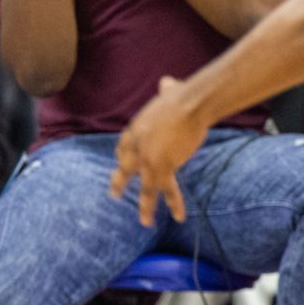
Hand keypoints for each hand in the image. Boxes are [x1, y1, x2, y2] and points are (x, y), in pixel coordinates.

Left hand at [110, 76, 209, 224]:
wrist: (189, 106)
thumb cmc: (183, 96)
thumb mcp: (170, 91)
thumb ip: (167, 89)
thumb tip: (168, 82)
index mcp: (136, 128)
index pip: (124, 145)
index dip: (124, 155)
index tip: (123, 161)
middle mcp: (137, 146)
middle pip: (126, 167)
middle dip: (119, 181)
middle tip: (114, 193)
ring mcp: (147, 159)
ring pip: (144, 187)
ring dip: (145, 206)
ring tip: (145, 222)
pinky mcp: (162, 167)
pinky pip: (167, 190)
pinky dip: (174, 204)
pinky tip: (179, 217)